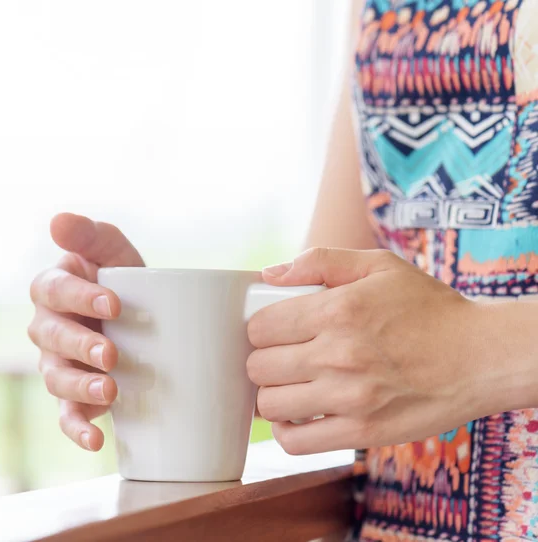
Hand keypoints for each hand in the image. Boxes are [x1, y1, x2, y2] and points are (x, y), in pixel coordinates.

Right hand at [28, 213, 143, 450]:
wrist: (143, 317)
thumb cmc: (126, 279)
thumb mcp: (115, 251)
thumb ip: (90, 236)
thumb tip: (58, 221)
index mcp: (54, 290)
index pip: (54, 290)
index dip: (80, 297)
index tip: (116, 304)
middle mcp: (48, 328)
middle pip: (51, 338)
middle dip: (81, 345)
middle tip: (112, 353)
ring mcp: (58, 364)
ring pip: (56, 378)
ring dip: (80, 386)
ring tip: (111, 390)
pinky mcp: (74, 395)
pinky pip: (66, 415)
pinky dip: (77, 428)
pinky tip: (97, 439)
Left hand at [247, 248, 532, 454]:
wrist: (480, 357)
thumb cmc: (428, 308)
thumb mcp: (379, 266)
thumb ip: (320, 261)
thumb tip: (269, 273)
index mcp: (337, 310)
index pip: (260, 327)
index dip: (260, 328)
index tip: (273, 330)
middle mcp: (338, 355)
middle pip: (259, 367)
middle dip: (263, 359)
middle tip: (281, 356)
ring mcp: (349, 398)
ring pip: (270, 405)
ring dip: (272, 394)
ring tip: (290, 384)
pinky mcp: (362, 432)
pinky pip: (295, 442)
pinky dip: (286, 430)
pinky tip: (297, 414)